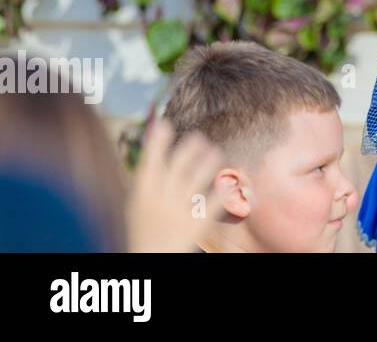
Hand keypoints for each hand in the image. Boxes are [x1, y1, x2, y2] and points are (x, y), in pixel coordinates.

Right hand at [127, 118, 224, 251]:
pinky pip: (212, 203)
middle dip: (188, 150)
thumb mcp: (137, 203)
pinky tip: (231, 180)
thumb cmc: (143, 227)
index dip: (156, 144)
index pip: (149, 164)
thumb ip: (147, 176)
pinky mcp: (196, 225)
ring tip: (216, 151)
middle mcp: (160, 201)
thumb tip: (154, 144)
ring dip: (207, 164)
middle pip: (176, 169)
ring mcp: (178, 213)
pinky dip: (222, 190)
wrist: (149, 259)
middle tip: (199, 137)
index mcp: (141, 195)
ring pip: (196, 181)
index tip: (165, 125)